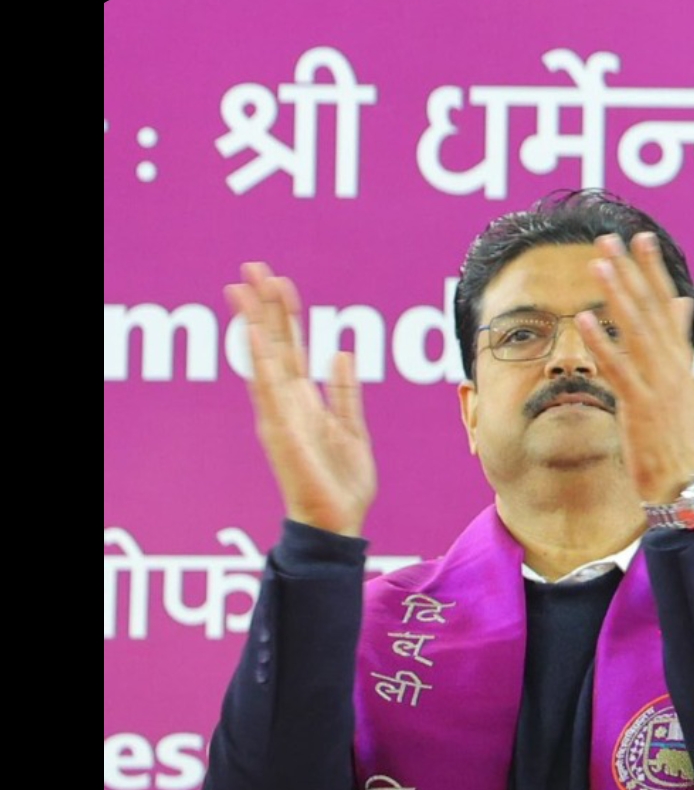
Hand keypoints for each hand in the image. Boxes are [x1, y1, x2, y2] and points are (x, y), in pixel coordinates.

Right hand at [226, 263, 376, 537]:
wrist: (337, 522)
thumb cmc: (342, 483)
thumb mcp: (353, 429)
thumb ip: (344, 392)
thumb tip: (339, 351)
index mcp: (305, 400)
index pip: (292, 347)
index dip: (287, 314)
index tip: (279, 280)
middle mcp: (287, 402)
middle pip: (274, 343)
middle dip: (264, 305)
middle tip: (252, 266)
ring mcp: (280, 415)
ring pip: (265, 357)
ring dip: (256, 320)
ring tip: (245, 285)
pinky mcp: (280, 431)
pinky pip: (269, 390)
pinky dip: (260, 360)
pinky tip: (253, 332)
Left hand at [584, 232, 693, 503]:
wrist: (682, 482)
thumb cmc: (673, 437)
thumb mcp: (679, 384)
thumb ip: (676, 341)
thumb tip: (682, 301)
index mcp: (680, 361)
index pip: (667, 306)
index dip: (653, 271)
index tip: (640, 238)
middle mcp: (673, 367)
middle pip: (651, 311)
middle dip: (631, 272)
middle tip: (611, 239)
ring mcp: (659, 386)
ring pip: (637, 333)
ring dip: (617, 296)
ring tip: (598, 265)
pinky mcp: (642, 408)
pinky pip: (619, 369)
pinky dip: (602, 343)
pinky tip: (583, 321)